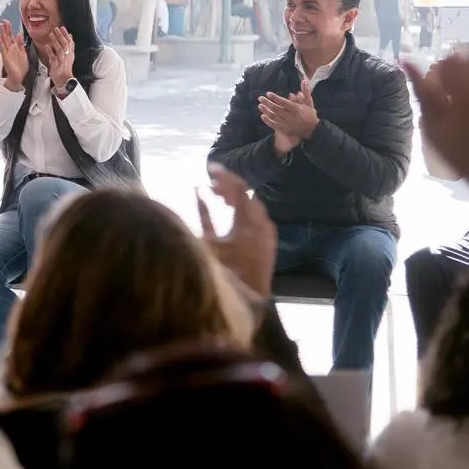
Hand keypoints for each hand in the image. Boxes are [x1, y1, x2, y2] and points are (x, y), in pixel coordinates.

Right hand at [0, 20, 27, 90]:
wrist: (18, 77)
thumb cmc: (20, 66)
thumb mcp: (23, 53)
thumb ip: (20, 43)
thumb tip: (19, 34)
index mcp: (15, 47)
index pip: (11, 36)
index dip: (9, 28)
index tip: (7, 22)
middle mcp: (10, 49)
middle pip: (7, 36)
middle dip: (5, 28)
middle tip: (3, 21)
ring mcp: (7, 52)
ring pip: (4, 41)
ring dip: (2, 33)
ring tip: (0, 26)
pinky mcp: (6, 57)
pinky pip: (3, 49)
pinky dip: (0, 43)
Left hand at [47, 26, 75, 89]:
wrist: (64, 81)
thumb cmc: (65, 68)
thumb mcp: (69, 56)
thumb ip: (69, 46)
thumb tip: (70, 36)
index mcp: (70, 54)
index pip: (70, 42)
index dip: (66, 35)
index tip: (63, 28)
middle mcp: (67, 57)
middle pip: (65, 44)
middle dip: (61, 36)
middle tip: (56, 29)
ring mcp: (62, 61)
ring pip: (60, 50)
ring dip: (56, 41)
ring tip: (51, 35)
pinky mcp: (56, 66)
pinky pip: (53, 58)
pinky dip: (50, 51)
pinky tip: (47, 46)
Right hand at [198, 164, 275, 296]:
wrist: (246, 300)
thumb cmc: (222, 272)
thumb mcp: (207, 242)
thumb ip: (203, 214)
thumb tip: (198, 190)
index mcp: (247, 222)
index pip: (238, 187)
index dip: (224, 174)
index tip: (209, 168)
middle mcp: (262, 224)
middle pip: (247, 194)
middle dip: (229, 187)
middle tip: (211, 186)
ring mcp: (269, 233)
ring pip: (254, 205)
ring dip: (237, 199)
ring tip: (220, 199)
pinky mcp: (270, 241)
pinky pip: (260, 217)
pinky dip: (246, 211)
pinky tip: (233, 214)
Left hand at [259, 80, 317, 140]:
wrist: (313, 130)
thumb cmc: (310, 115)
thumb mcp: (309, 103)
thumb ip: (305, 92)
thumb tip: (304, 80)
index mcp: (296, 109)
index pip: (284, 102)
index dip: (275, 98)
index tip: (268, 93)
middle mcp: (291, 116)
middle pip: (276, 109)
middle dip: (267, 103)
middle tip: (260, 98)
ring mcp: (287, 124)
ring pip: (274, 117)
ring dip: (266, 111)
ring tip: (260, 105)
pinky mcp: (284, 130)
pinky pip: (274, 125)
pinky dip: (267, 120)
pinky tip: (263, 116)